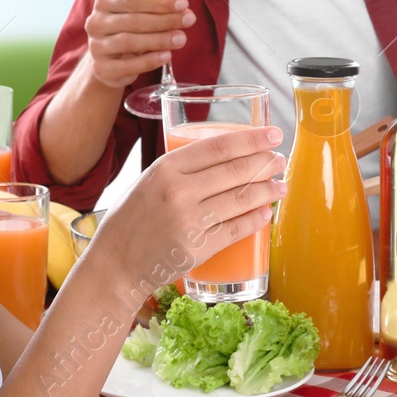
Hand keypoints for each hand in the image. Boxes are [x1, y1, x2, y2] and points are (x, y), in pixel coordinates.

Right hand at [83, 0, 194, 89]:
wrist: (108, 59)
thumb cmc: (128, 29)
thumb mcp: (138, 12)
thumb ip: (157, 6)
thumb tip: (182, 6)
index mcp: (104, 1)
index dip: (159, 2)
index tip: (183, 3)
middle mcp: (96, 22)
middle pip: (132, 20)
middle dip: (164, 20)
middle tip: (188, 20)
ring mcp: (96, 47)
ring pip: (129, 42)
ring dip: (159, 40)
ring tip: (181, 39)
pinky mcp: (102, 69)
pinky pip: (128, 65)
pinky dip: (150, 61)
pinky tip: (167, 56)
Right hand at [91, 125, 283, 293]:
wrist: (115, 262)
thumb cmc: (132, 218)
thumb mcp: (149, 180)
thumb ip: (181, 168)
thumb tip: (225, 156)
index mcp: (166, 168)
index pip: (219, 146)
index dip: (251, 139)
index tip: (272, 134)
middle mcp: (178, 191)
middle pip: (235, 171)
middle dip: (265, 163)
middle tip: (280, 161)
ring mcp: (188, 221)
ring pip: (241, 200)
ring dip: (267, 191)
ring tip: (280, 186)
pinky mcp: (197, 249)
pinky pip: (236, 230)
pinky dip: (256, 220)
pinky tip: (266, 213)